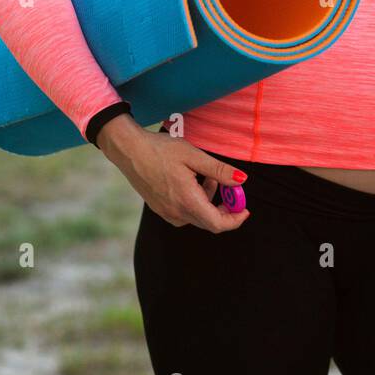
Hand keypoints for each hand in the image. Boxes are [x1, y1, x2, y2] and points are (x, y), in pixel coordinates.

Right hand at [105, 122, 251, 230]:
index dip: (235, 219)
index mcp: (187, 201)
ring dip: (210, 200)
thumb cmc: (161, 150)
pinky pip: (185, 212)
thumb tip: (242, 180)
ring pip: (198, 216)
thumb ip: (219, 170)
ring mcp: (166, 212)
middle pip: (209, 222)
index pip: (217, 224)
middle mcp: (176, 212)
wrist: (129, 150)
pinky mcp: (160, 208)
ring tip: (209, 175)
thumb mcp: (194, 155)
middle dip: (225, 208)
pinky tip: (194, 181)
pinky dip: (196, 201)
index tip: (245, 209)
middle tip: (230, 186)